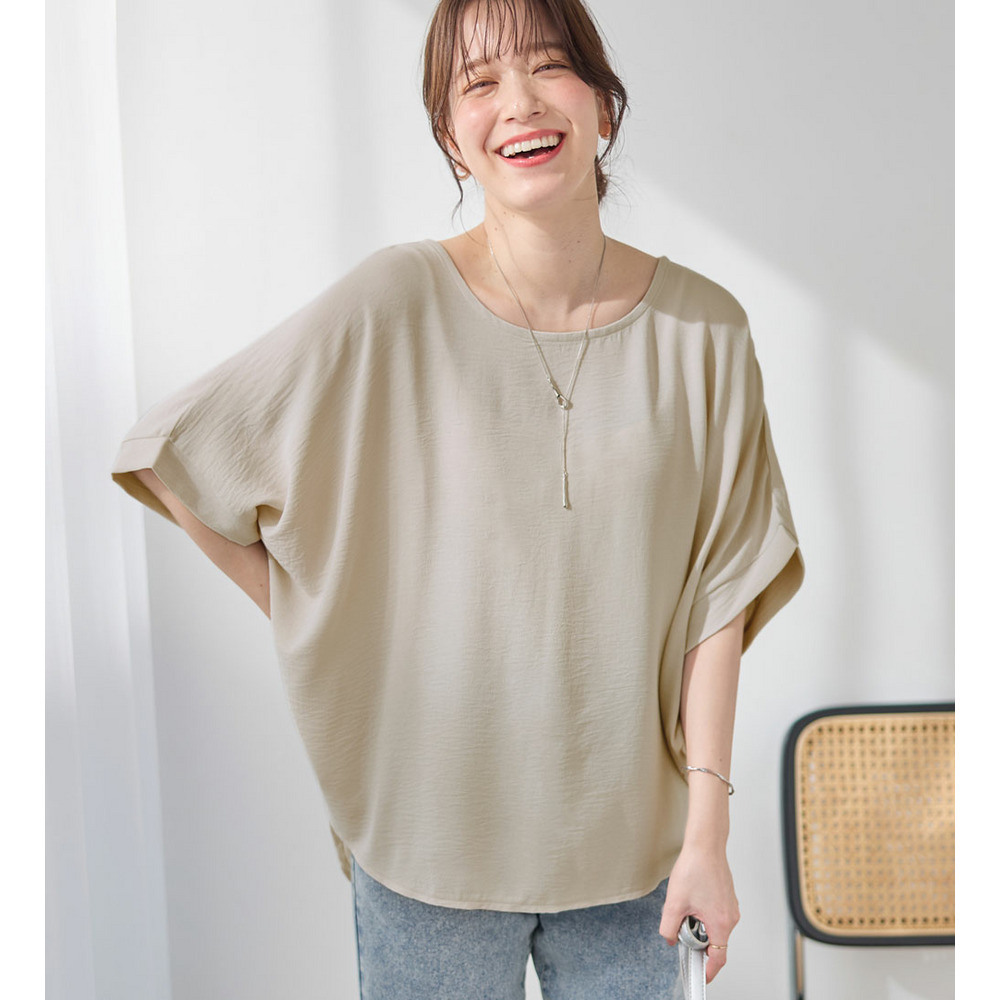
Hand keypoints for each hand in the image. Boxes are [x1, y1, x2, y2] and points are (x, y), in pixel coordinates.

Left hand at [658, 843, 739, 983]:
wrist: (705, 844)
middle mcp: (731, 917)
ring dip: (698, 925)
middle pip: (714, 942)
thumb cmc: (695, 867)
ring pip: (714, 927)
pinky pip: (716, 915)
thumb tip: (669, 938)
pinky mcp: (727, 898)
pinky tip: (692, 898)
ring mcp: (731, 906)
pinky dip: (703, 914)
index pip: (718, 958)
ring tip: (685, 906)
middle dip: (696, 940)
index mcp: (721, 923)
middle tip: (681, 927)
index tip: (701, 976)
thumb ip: (669, 927)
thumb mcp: (674, 902)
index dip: (708, 970)